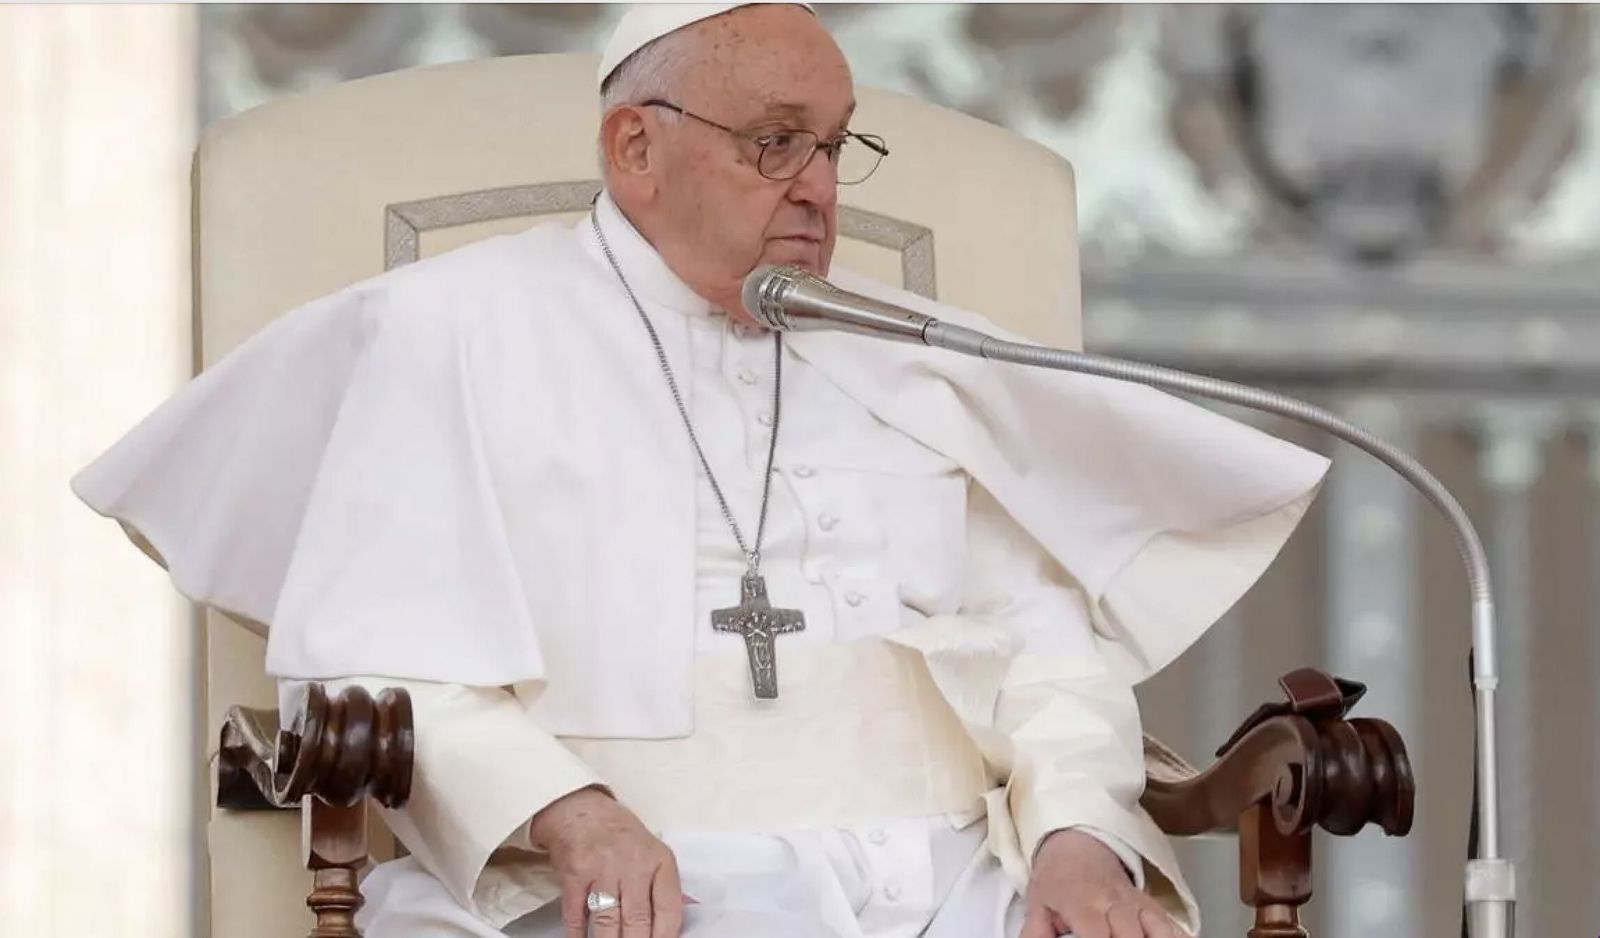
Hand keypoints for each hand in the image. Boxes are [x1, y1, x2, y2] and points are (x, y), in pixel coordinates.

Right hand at [528, 786, 682, 937]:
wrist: (581, 810)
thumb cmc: (621, 836)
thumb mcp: (653, 852)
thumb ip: (667, 886)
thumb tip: (687, 913)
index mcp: (659, 861)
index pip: (669, 909)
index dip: (665, 937)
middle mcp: (633, 864)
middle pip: (638, 921)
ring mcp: (602, 869)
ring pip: (607, 922)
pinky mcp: (574, 875)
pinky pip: (576, 915)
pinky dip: (578, 935)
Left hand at [1021, 830, 1178, 937]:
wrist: (1077, 844)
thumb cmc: (1057, 880)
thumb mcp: (1037, 904)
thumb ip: (1035, 932)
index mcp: (1083, 903)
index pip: (1097, 935)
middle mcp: (1114, 903)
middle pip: (1131, 936)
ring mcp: (1137, 903)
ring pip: (1158, 929)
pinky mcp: (1152, 905)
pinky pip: (1173, 925)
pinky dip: (1178, 936)